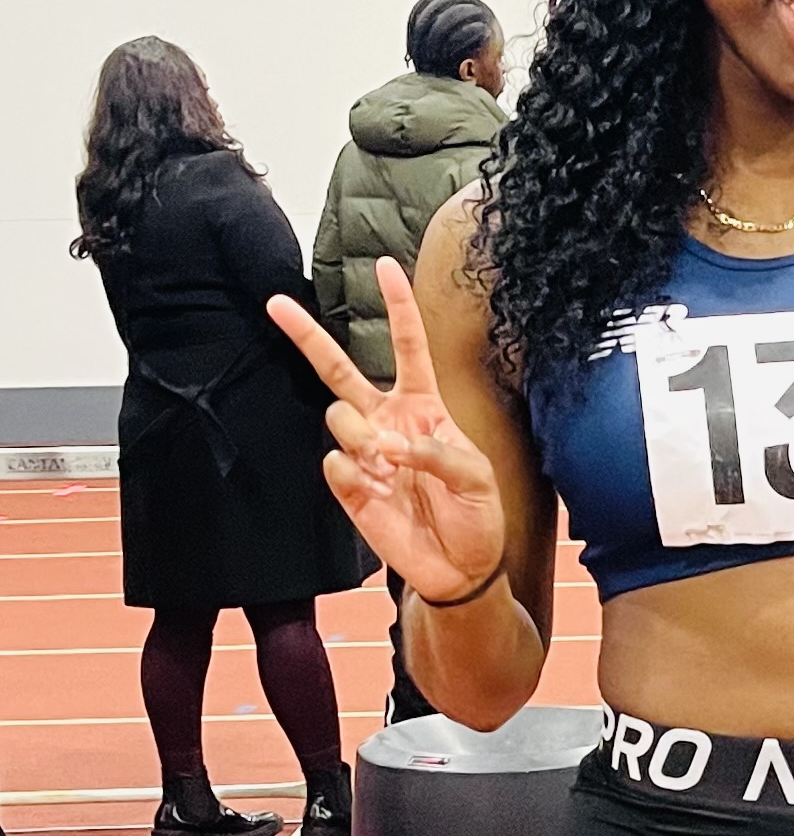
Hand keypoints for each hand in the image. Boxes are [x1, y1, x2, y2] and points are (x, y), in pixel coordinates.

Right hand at [267, 256, 505, 600]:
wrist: (460, 568)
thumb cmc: (476, 515)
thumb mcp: (477, 478)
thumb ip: (438, 452)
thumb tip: (390, 444)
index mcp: (424, 407)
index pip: (408, 347)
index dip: (398, 307)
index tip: (385, 267)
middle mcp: (388, 422)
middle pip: (339, 369)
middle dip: (308, 335)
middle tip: (275, 302)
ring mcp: (365, 453)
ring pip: (339, 416)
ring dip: (364, 435)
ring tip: (389, 466)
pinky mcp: (349, 487)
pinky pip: (335, 464)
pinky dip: (356, 476)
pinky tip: (377, 491)